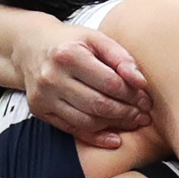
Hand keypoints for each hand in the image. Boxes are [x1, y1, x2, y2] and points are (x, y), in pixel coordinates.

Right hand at [17, 24, 152, 147]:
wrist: (31, 47)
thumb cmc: (72, 42)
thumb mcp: (97, 39)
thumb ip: (121, 57)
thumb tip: (141, 82)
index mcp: (68, 55)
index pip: (110, 83)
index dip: (132, 95)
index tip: (147, 100)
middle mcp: (52, 77)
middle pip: (99, 104)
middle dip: (127, 113)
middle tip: (144, 116)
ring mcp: (43, 96)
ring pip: (87, 121)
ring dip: (115, 125)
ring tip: (133, 122)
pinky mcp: (39, 110)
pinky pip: (72, 129)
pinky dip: (96, 137)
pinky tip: (115, 138)